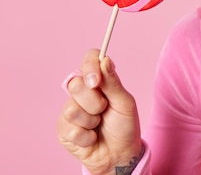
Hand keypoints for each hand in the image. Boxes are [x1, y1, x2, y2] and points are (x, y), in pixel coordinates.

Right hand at [57, 50, 141, 174]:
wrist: (119, 154)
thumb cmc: (124, 125)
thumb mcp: (124, 103)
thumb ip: (113, 83)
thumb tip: (105, 60)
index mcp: (99, 80)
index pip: (89, 59)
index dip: (89, 66)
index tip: (96, 81)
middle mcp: (82, 92)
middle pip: (75, 84)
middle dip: (94, 102)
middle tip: (104, 110)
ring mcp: (71, 109)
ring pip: (71, 108)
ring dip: (91, 121)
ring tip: (98, 125)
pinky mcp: (63, 129)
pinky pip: (69, 128)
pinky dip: (86, 136)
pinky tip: (92, 138)